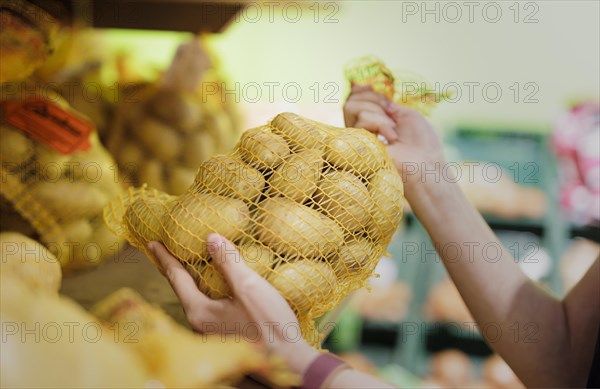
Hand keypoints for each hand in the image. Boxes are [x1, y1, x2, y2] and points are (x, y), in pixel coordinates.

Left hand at [147, 234, 318, 374]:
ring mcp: (211, 331)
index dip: (165, 258)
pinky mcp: (224, 333)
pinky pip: (208, 305)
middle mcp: (199, 323)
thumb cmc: (269, 323)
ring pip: (196, 297)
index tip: (152, 242)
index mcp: (199, 311)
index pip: (176, 278)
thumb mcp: (248, 286)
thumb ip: (228, 261)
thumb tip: (210, 237)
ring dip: (192, 279)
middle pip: (182, 289)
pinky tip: (217, 283)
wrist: (288, 357)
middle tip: (167, 250)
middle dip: (174, 269)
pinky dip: (206, 289)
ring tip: (191, 262)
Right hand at [344, 85, 444, 197]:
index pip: (356, 97)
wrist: (424, 164)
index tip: (377, 92)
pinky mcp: (357, 144)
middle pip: (351, 99)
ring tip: (393, 130)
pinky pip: (360, 120)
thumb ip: (385, 102)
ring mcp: (358, 136)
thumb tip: (362, 89)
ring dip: (379, 115)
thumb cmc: (421, 142)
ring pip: (352, 108)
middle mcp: (363, 128)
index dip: (362, 90)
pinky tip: (391, 138)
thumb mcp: (406, 113)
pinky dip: (380, 123)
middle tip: (390, 112)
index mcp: (376, 119)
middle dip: (372, 99)